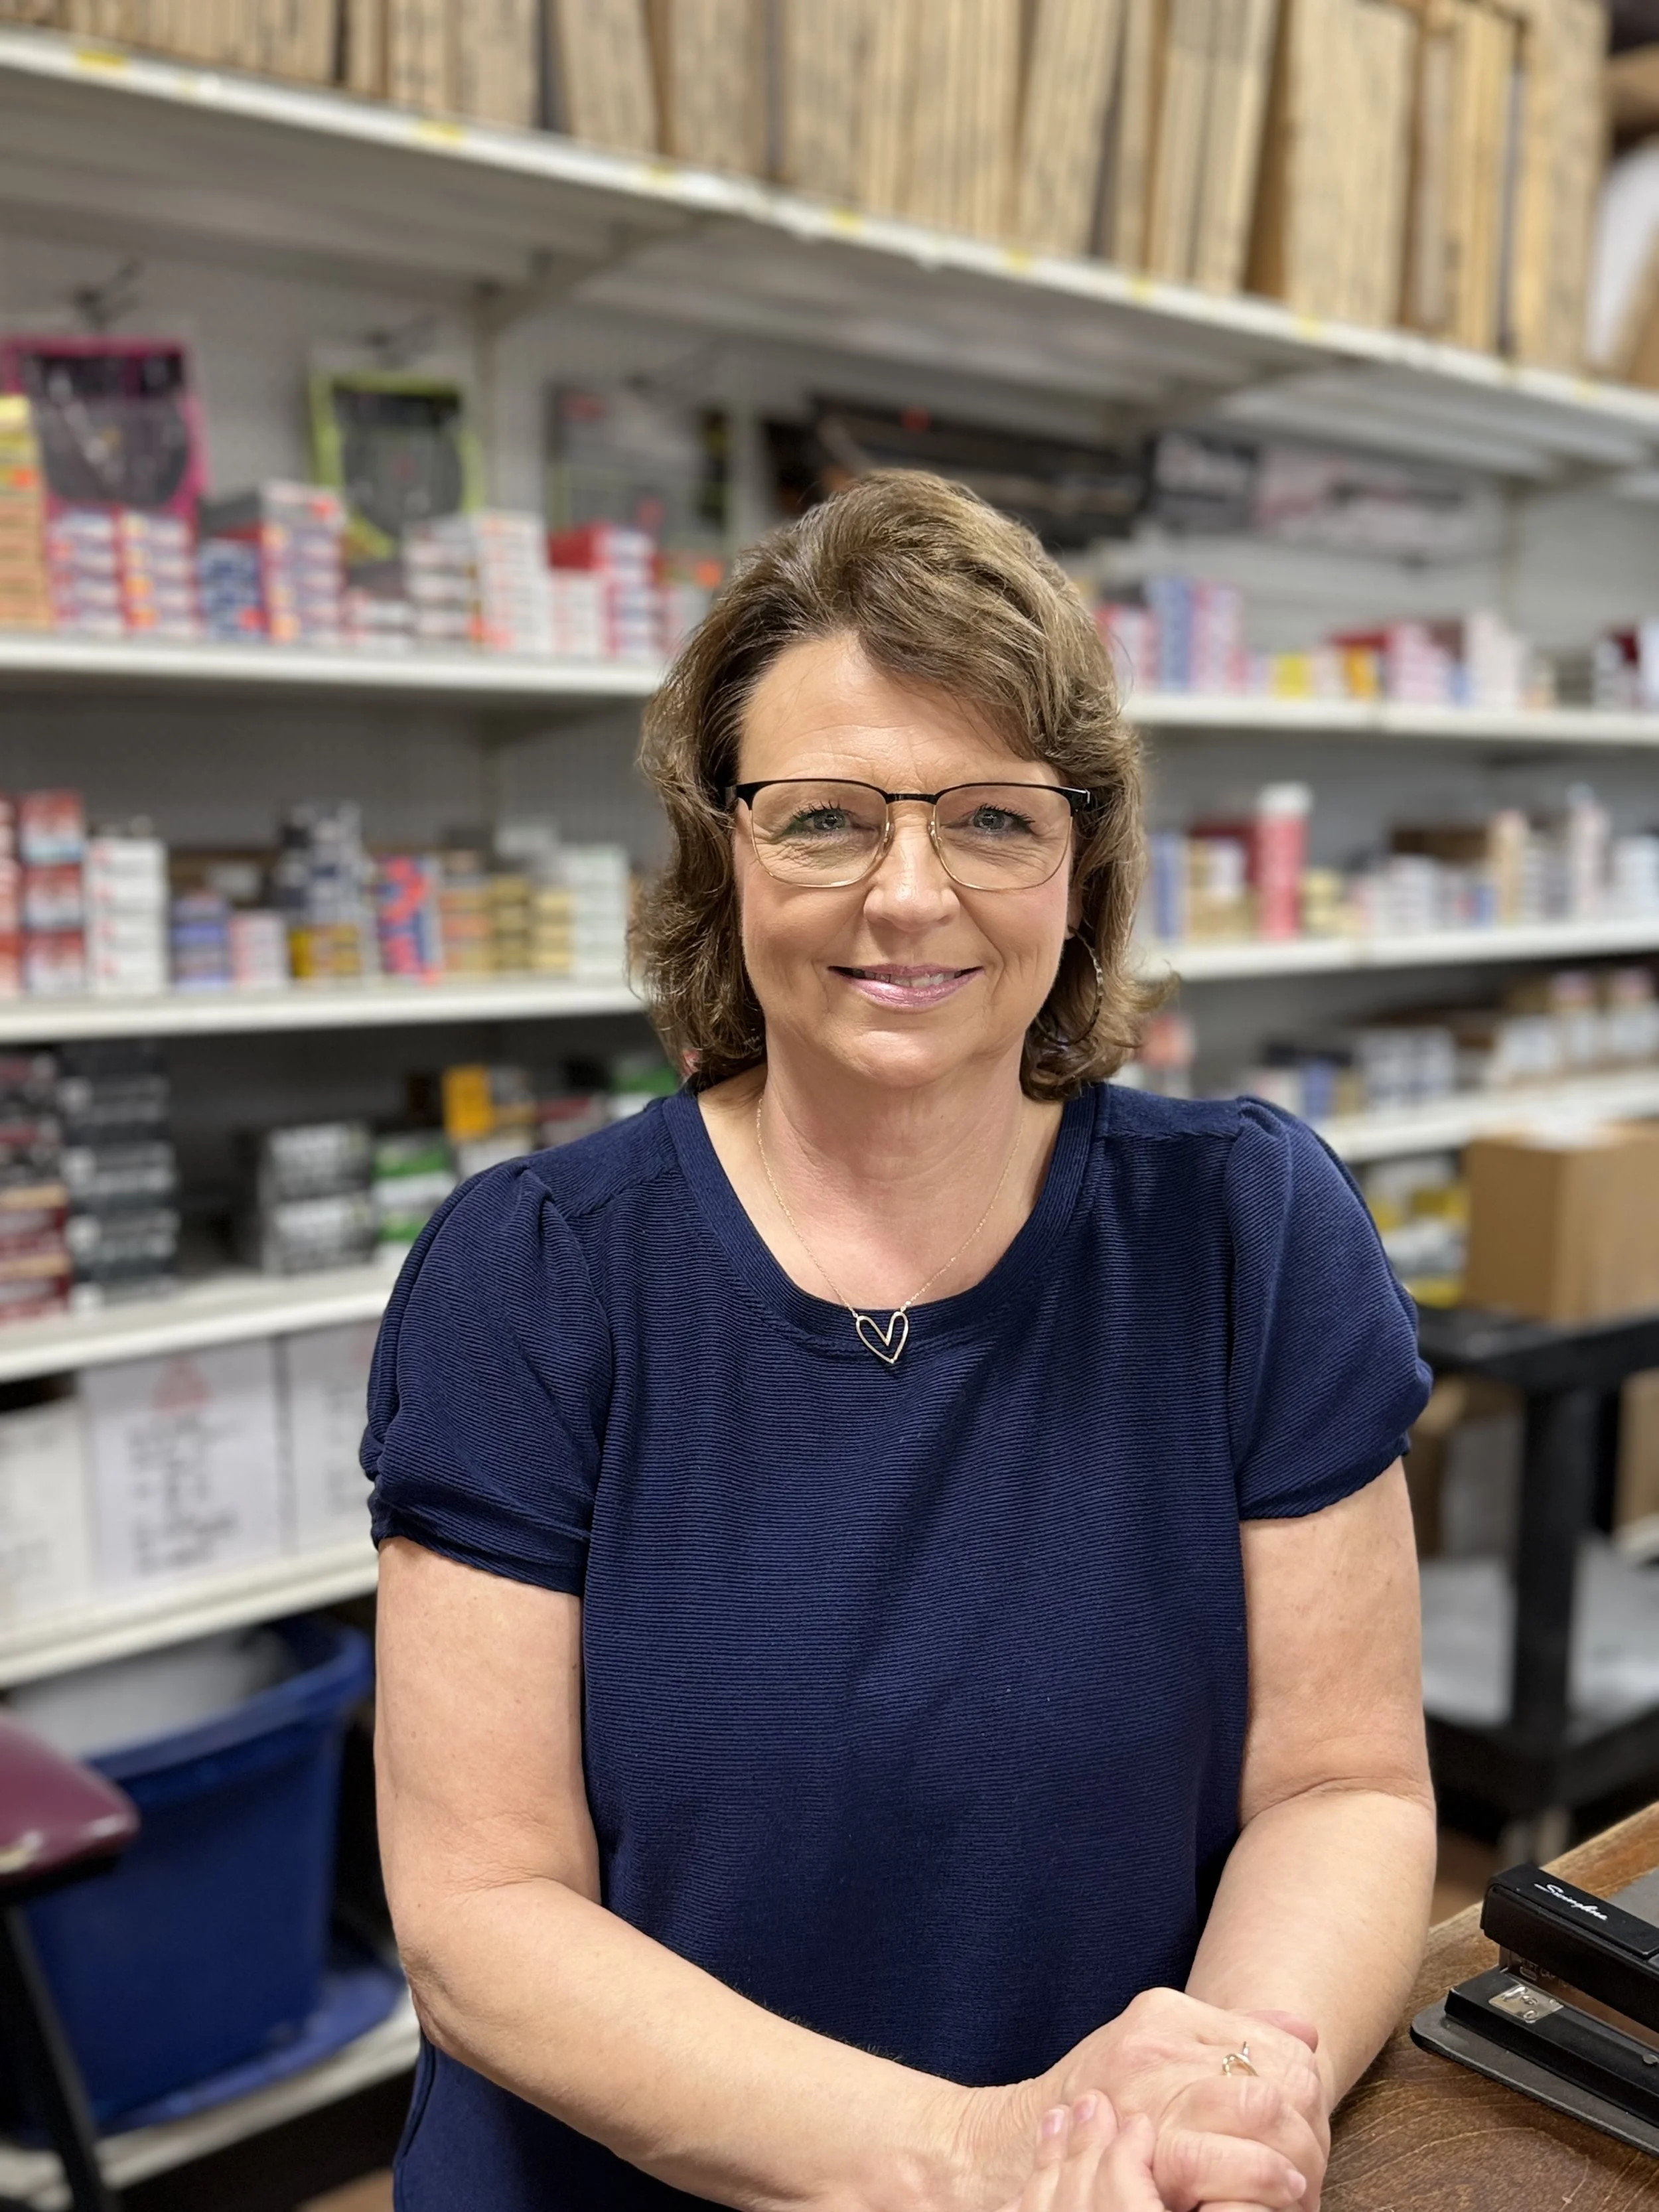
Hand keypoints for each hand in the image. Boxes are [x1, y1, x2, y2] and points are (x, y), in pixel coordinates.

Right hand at [959, 1991, 1321, 2211]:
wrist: (1004, 2155)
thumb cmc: (1086, 2112)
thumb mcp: (1147, 2055)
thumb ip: (1223, 2038)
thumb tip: (1307, 2031)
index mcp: (1162, 2014)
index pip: (1272, 2038)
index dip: (1306, 2089)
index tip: (1309, 2127)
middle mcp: (1156, 2043)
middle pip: (1275, 2070)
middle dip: (1308, 2125)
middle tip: (1311, 2165)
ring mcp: (1147, 2091)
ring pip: (1261, 2107)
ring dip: (1292, 2155)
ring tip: (1297, 2187)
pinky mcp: (1142, 2146)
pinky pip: (1216, 2158)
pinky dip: (1255, 2181)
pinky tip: (1266, 2200)